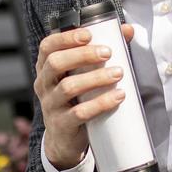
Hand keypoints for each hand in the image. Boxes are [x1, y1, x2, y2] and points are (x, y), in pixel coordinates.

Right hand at [35, 23, 137, 169]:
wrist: (64, 140)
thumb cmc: (76, 99)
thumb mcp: (81, 76)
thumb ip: (102, 52)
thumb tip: (128, 30)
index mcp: (46, 68)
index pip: (47, 46)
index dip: (65, 38)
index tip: (88, 34)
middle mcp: (44, 84)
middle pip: (55, 63)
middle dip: (82, 55)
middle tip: (107, 52)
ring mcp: (51, 106)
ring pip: (67, 88)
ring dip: (95, 78)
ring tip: (118, 73)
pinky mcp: (62, 125)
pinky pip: (79, 113)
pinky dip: (100, 103)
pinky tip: (118, 97)